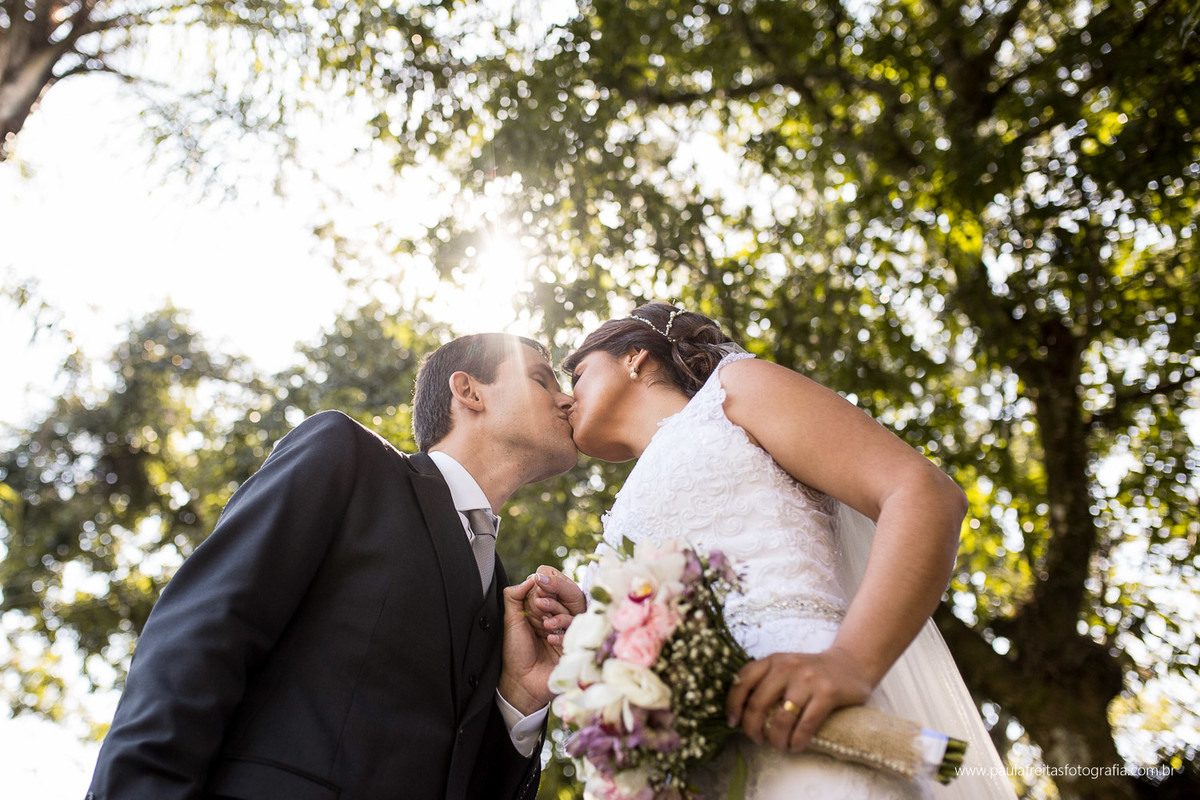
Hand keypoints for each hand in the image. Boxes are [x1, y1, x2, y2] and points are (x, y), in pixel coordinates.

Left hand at [499, 575, 565, 714]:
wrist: (520, 682)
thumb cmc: (516, 651)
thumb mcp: (511, 620)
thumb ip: (514, 596)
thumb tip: (530, 578)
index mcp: (545, 610)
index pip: (554, 589)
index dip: (548, 584)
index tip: (539, 581)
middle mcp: (558, 619)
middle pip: (568, 599)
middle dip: (555, 597)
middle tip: (540, 600)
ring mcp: (567, 633)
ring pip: (574, 615)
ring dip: (558, 616)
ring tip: (544, 624)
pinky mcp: (573, 649)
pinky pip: (576, 636)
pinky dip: (562, 635)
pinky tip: (550, 640)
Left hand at [725, 647, 873, 752]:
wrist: (850, 664)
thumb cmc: (810, 672)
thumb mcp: (785, 667)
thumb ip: (765, 680)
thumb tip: (740, 712)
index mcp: (773, 660)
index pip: (743, 680)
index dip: (733, 704)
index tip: (732, 722)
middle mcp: (787, 666)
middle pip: (758, 703)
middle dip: (752, 728)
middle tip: (756, 739)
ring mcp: (808, 680)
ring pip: (782, 718)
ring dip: (777, 739)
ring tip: (779, 745)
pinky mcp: (827, 693)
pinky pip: (806, 724)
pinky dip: (797, 740)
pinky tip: (796, 745)